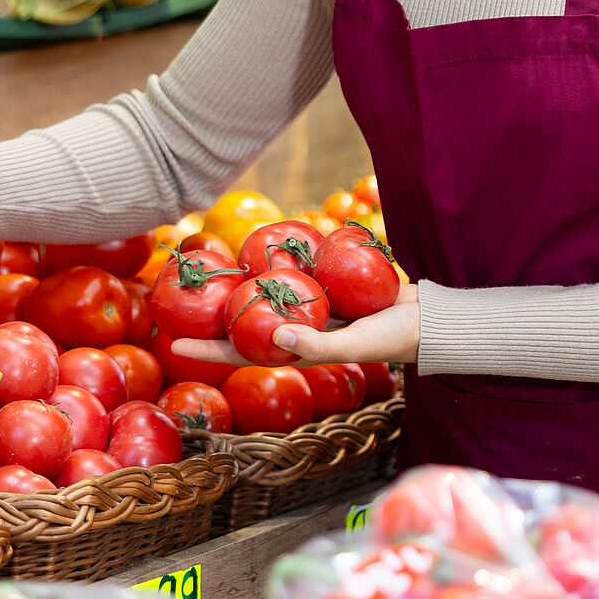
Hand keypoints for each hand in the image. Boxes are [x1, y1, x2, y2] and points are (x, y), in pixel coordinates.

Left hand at [169, 283, 419, 368]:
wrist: (426, 317)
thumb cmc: (391, 339)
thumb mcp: (354, 343)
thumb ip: (317, 343)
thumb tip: (274, 334)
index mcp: (297, 350)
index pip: (242, 352)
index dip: (208, 348)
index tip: (173, 341)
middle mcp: (298, 328)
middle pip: (247, 320)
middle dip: (217, 311)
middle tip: (185, 296)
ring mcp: (311, 306)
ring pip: (268, 294)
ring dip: (245, 285)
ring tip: (216, 269)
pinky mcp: (327, 285)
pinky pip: (296, 273)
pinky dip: (281, 263)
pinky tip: (263, 247)